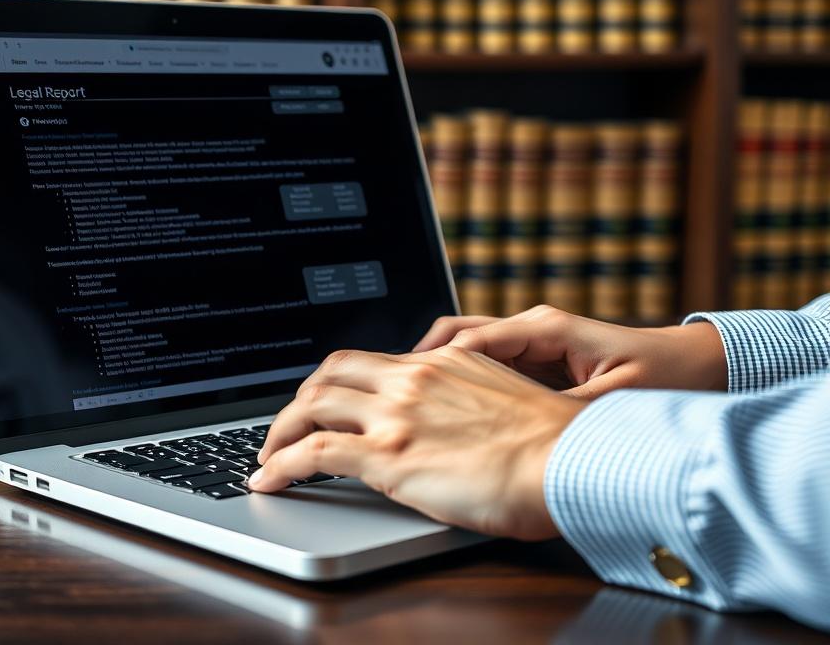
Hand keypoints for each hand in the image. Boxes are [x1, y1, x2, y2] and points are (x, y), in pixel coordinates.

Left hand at [251, 347, 586, 539]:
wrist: (571, 459)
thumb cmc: (554, 443)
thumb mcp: (506, 401)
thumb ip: (467, 399)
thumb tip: (453, 420)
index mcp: (441, 363)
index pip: (368, 360)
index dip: (334, 382)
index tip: (323, 400)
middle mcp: (412, 378)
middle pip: (329, 374)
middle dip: (299, 400)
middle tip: (287, 426)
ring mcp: (395, 413)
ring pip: (311, 405)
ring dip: (279, 431)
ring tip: (267, 456)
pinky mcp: (386, 454)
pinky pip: (312, 452)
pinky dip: (280, 464)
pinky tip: (268, 480)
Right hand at [415, 306, 727, 398]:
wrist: (694, 368)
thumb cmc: (662, 376)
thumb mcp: (612, 400)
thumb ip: (563, 412)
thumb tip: (520, 430)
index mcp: (546, 329)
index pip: (473, 339)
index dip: (434, 363)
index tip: (408, 385)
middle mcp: (533, 329)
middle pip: (458, 335)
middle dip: (422, 360)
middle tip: (393, 391)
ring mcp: (532, 343)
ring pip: (466, 348)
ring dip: (438, 370)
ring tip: (411, 402)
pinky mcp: (536, 361)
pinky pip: (484, 365)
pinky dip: (459, 381)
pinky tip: (448, 410)